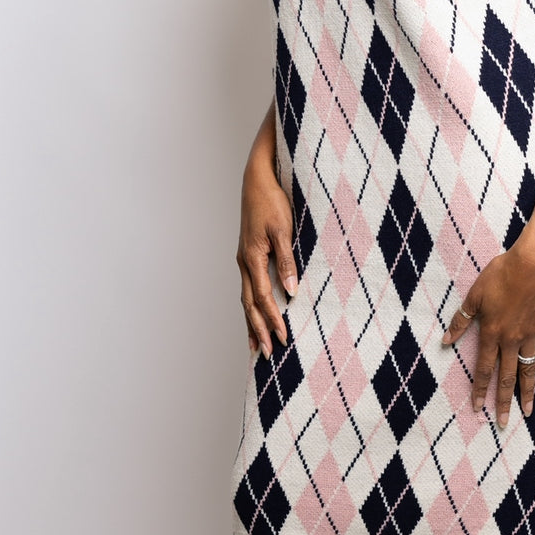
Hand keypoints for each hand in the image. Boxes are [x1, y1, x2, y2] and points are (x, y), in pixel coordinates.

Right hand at [237, 151, 296, 357]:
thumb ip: (287, 260)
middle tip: (268, 354)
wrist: (257, 180)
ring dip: (252, 323)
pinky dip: (251, 306)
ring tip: (256, 346)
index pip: (263, 297)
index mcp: (252, 258)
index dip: (273, 319)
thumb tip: (290, 290)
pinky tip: (255, 315)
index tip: (284, 337)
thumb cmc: (272, 201)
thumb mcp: (283, 229)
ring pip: (246, 299)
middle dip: (259, 330)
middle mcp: (244, 262)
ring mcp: (244, 260)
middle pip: (249, 305)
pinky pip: (248, 287)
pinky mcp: (249, 256)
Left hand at [440, 236, 534, 427]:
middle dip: (503, 401)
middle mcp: (511, 340)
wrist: (533, 264)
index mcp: (492, 333)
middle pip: (507, 377)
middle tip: (503, 422)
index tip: (477, 408)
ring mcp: (529, 335)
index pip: (483, 369)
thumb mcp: (475, 295)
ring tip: (528, 412)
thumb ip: (462, 320)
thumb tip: (446, 340)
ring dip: (527, 392)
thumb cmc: (501, 275)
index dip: (479, 390)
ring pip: (528, 370)